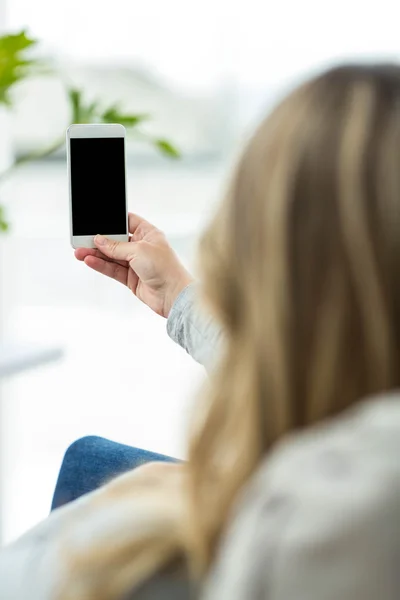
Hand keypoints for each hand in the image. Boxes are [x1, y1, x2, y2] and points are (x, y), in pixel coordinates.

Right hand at [75, 213, 192, 317]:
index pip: (128, 221)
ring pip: (111, 256)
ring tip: (79, 252)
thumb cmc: (165, 268)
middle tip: (82, 239)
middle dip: (99, 240)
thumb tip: (99, 240)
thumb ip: (116, 246)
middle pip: (116, 240)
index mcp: (149, 234)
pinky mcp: (131, 278)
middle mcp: (142, 247)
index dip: (113, 220)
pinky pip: (113, 269)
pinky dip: (101, 265)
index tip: (97, 220)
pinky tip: (89, 261)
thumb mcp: (139, 250)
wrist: (173, 295)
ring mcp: (136, 263)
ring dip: (95, 254)